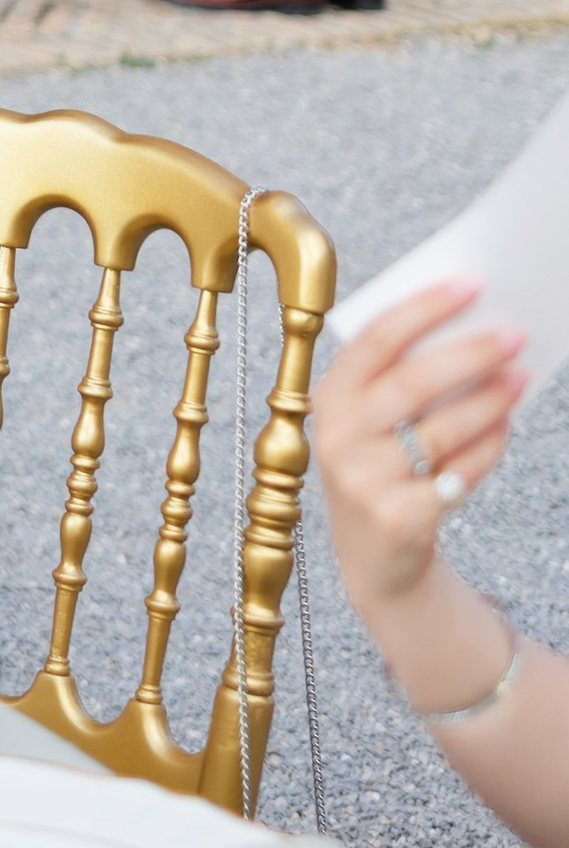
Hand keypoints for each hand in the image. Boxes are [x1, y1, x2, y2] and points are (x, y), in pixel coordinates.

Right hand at [308, 280, 524, 626]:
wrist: (375, 562)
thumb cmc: (381, 468)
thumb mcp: (369, 422)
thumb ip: (399, 379)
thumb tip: (469, 328)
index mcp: (328, 397)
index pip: (376, 338)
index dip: (425, 308)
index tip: (472, 285)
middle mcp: (337, 435)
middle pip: (413, 381)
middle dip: (471, 353)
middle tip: (516, 335)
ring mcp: (364, 480)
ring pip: (442, 428)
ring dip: (490, 400)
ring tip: (520, 379)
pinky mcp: (399, 516)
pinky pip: (458, 473)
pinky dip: (488, 449)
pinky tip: (506, 429)